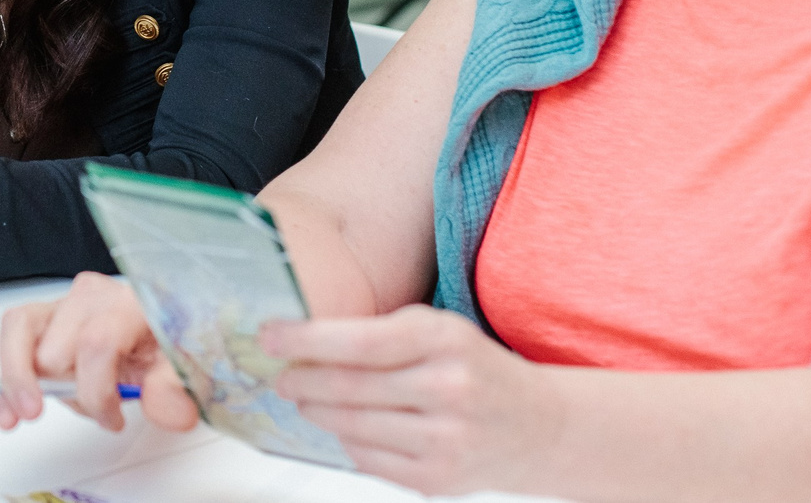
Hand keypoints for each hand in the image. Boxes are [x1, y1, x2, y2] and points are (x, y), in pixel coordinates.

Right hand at [0, 272, 193, 434]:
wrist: (155, 328)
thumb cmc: (163, 344)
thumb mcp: (181, 366)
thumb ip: (175, 388)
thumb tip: (166, 407)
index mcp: (126, 303)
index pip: (95, 344)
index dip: (97, 393)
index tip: (112, 418)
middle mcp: (88, 297)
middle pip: (56, 345)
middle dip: (70, 390)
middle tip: (96, 409)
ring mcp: (61, 306)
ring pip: (19, 330)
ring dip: (19, 378)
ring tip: (26, 412)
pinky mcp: (41, 321)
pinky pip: (10, 340)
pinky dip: (6, 382)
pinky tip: (9, 413)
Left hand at [261, 304, 557, 492]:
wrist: (540, 427)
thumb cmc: (475, 368)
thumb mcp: (439, 331)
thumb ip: (381, 332)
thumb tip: (305, 340)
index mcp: (444, 340)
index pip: (359, 340)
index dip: (305, 340)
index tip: (270, 336)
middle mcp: (447, 389)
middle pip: (348, 388)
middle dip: (301, 380)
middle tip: (279, 373)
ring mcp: (444, 440)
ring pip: (352, 427)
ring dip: (316, 411)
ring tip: (303, 398)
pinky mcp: (437, 479)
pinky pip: (368, 460)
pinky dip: (346, 441)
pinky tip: (343, 426)